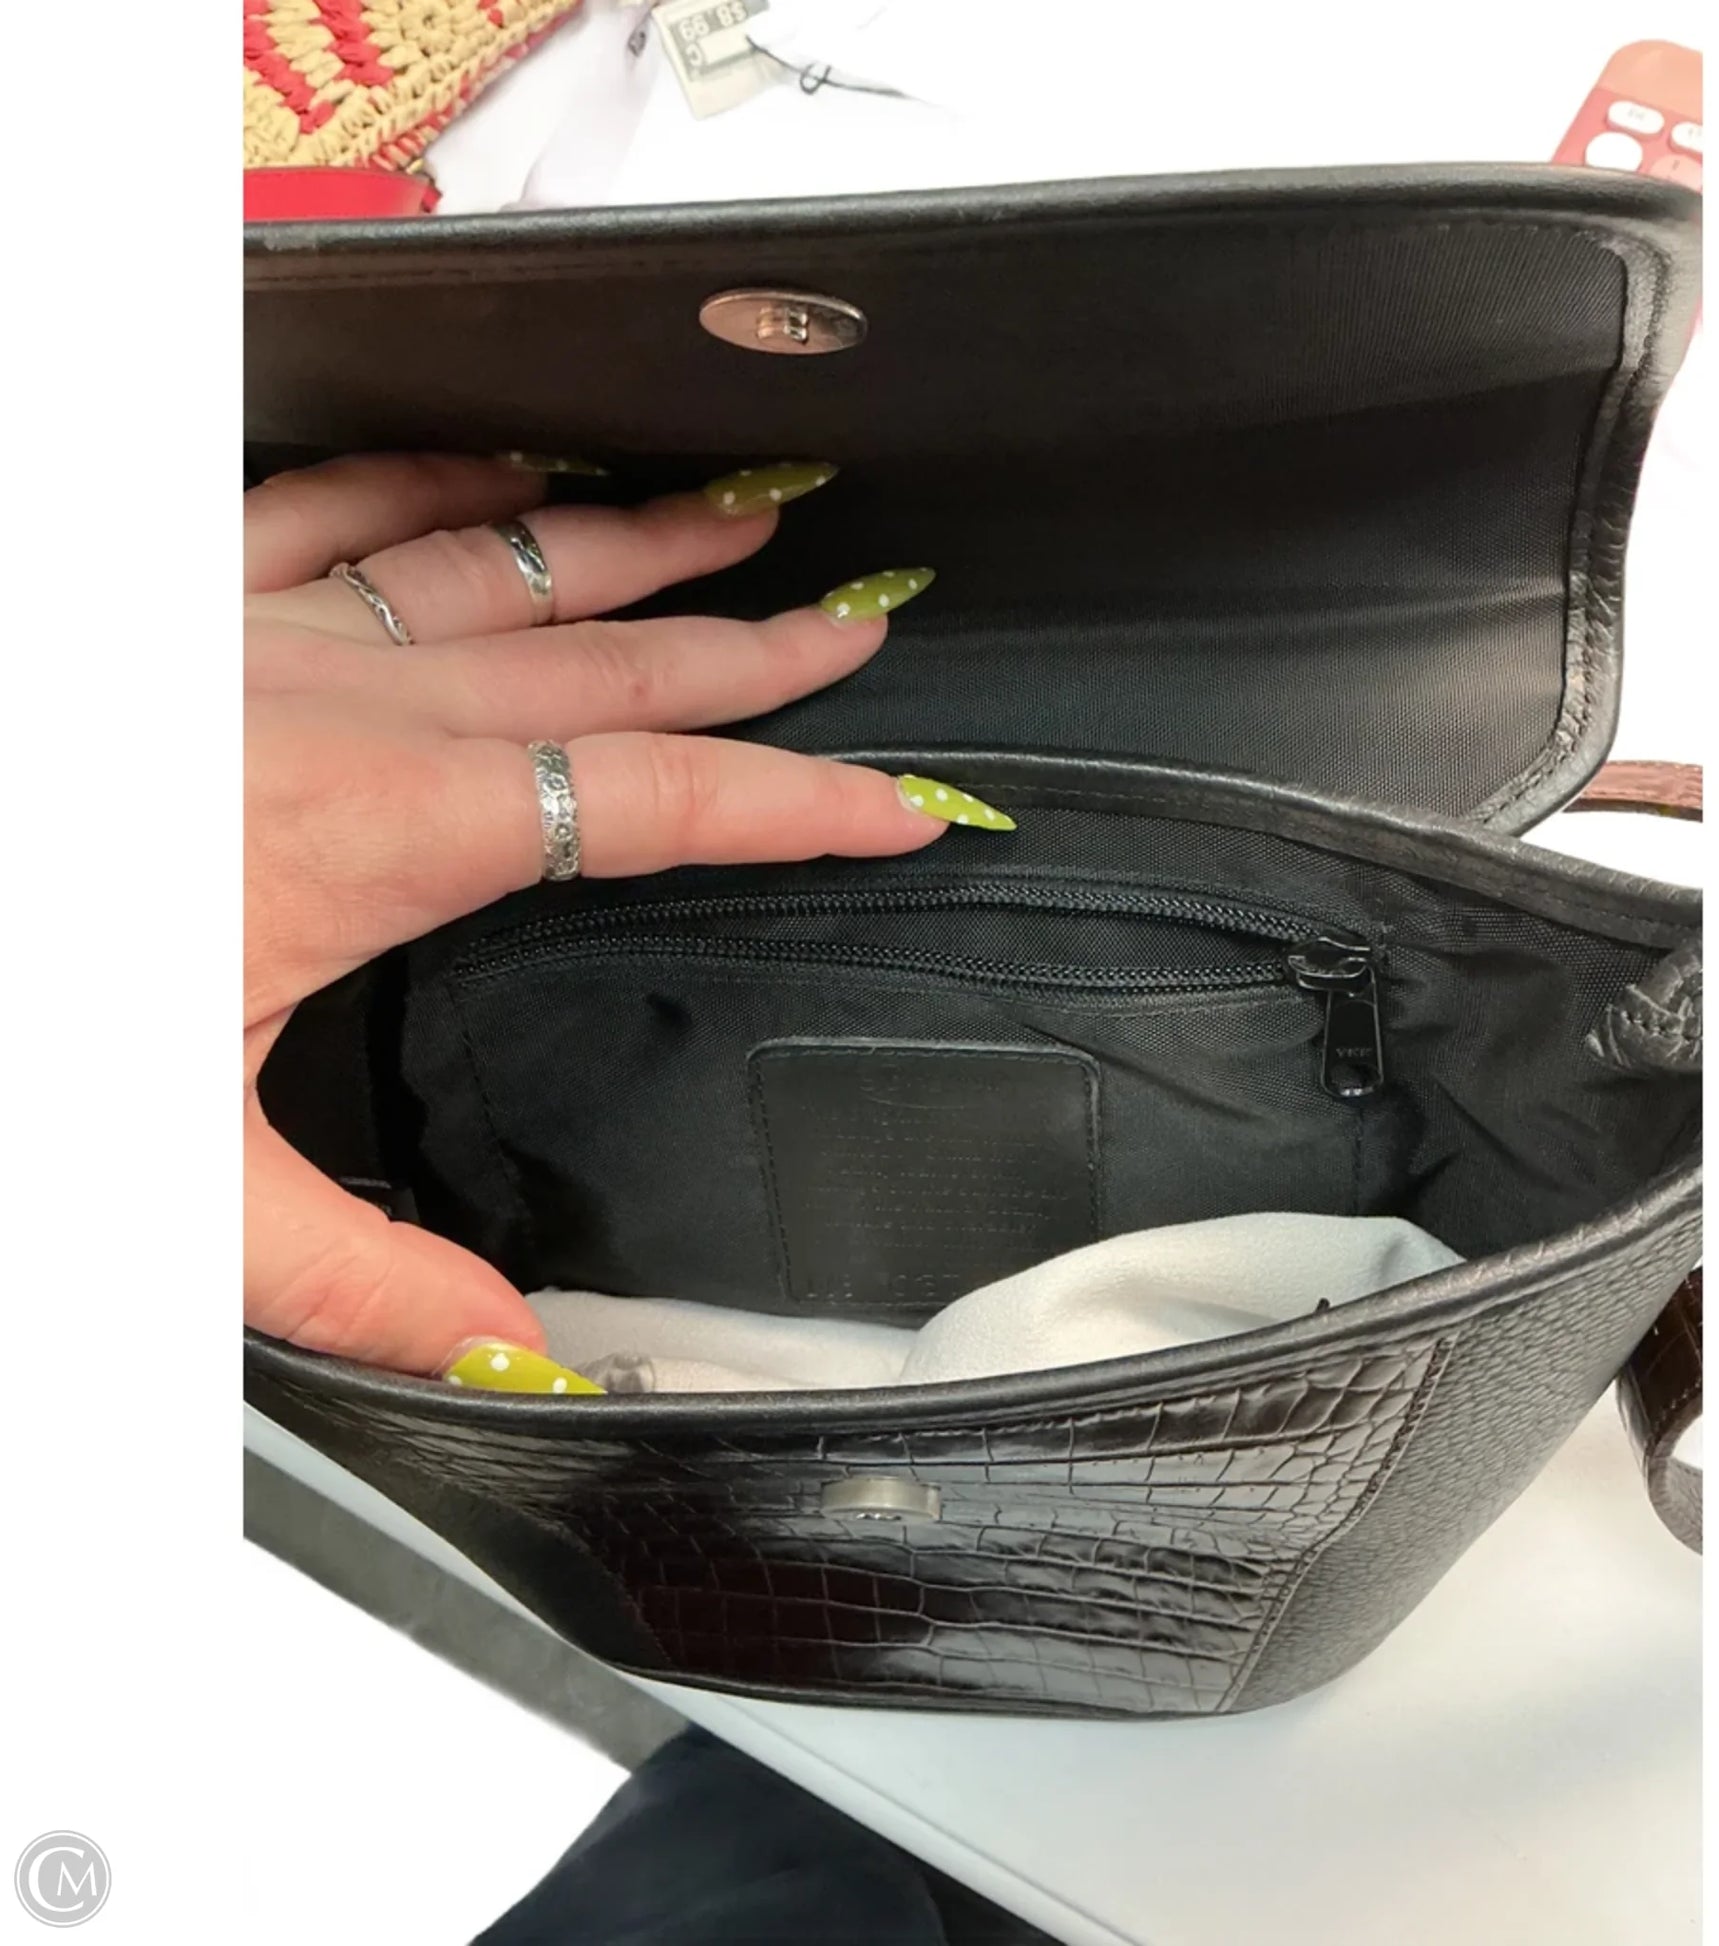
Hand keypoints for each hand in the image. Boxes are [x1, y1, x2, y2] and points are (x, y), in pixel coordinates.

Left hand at [245, 454, 944, 1375]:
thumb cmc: (21, 999)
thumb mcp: (183, 1181)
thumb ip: (365, 1278)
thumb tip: (517, 1358)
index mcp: (378, 828)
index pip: (651, 802)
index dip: (796, 798)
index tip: (900, 799)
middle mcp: (343, 702)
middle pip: (608, 658)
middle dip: (755, 646)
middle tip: (859, 620)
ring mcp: (260, 628)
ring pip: (498, 556)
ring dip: (632, 540)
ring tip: (738, 518)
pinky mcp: (181, 594)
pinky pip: (342, 497)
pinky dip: (444, 474)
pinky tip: (508, 469)